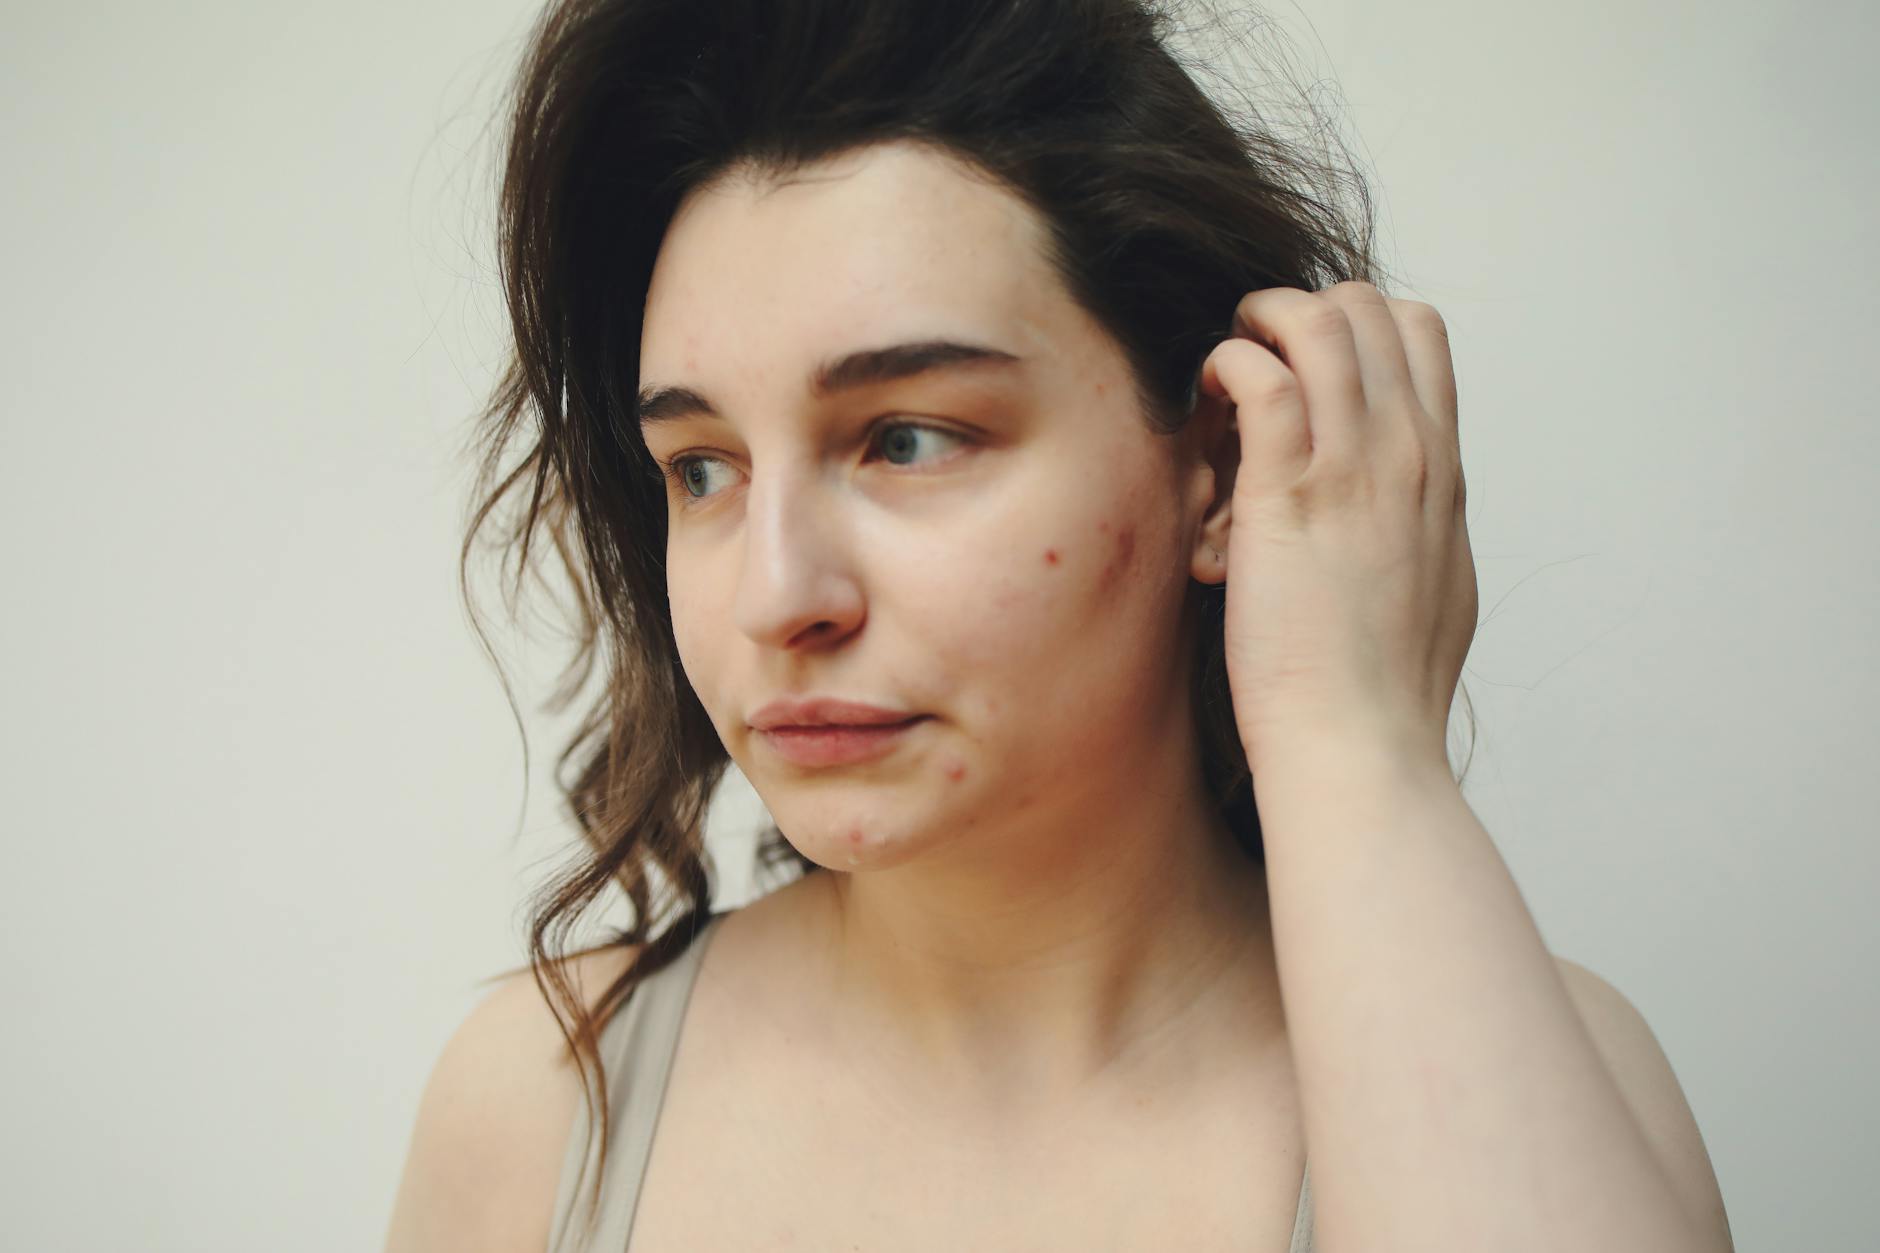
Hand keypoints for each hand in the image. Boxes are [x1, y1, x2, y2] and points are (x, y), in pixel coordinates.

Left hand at [1199, 280, 1478, 772]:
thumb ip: (1423, 528)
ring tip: (1225, 367)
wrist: (1362, 744)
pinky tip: (1207, 402)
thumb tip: (1409, 511)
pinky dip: (1225, 365)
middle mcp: (1408, 452)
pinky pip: (1259, 376)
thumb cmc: (1384, 690)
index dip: (1351, 324)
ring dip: (1257, 324)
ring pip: (1318, 321)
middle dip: (1298, 311)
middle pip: (1368, 308)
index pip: (1418, 333)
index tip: (1301, 364)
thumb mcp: (1436, 586)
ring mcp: (1354, 468)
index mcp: (1442, 470)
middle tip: (1252, 357)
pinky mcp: (1290, 493)